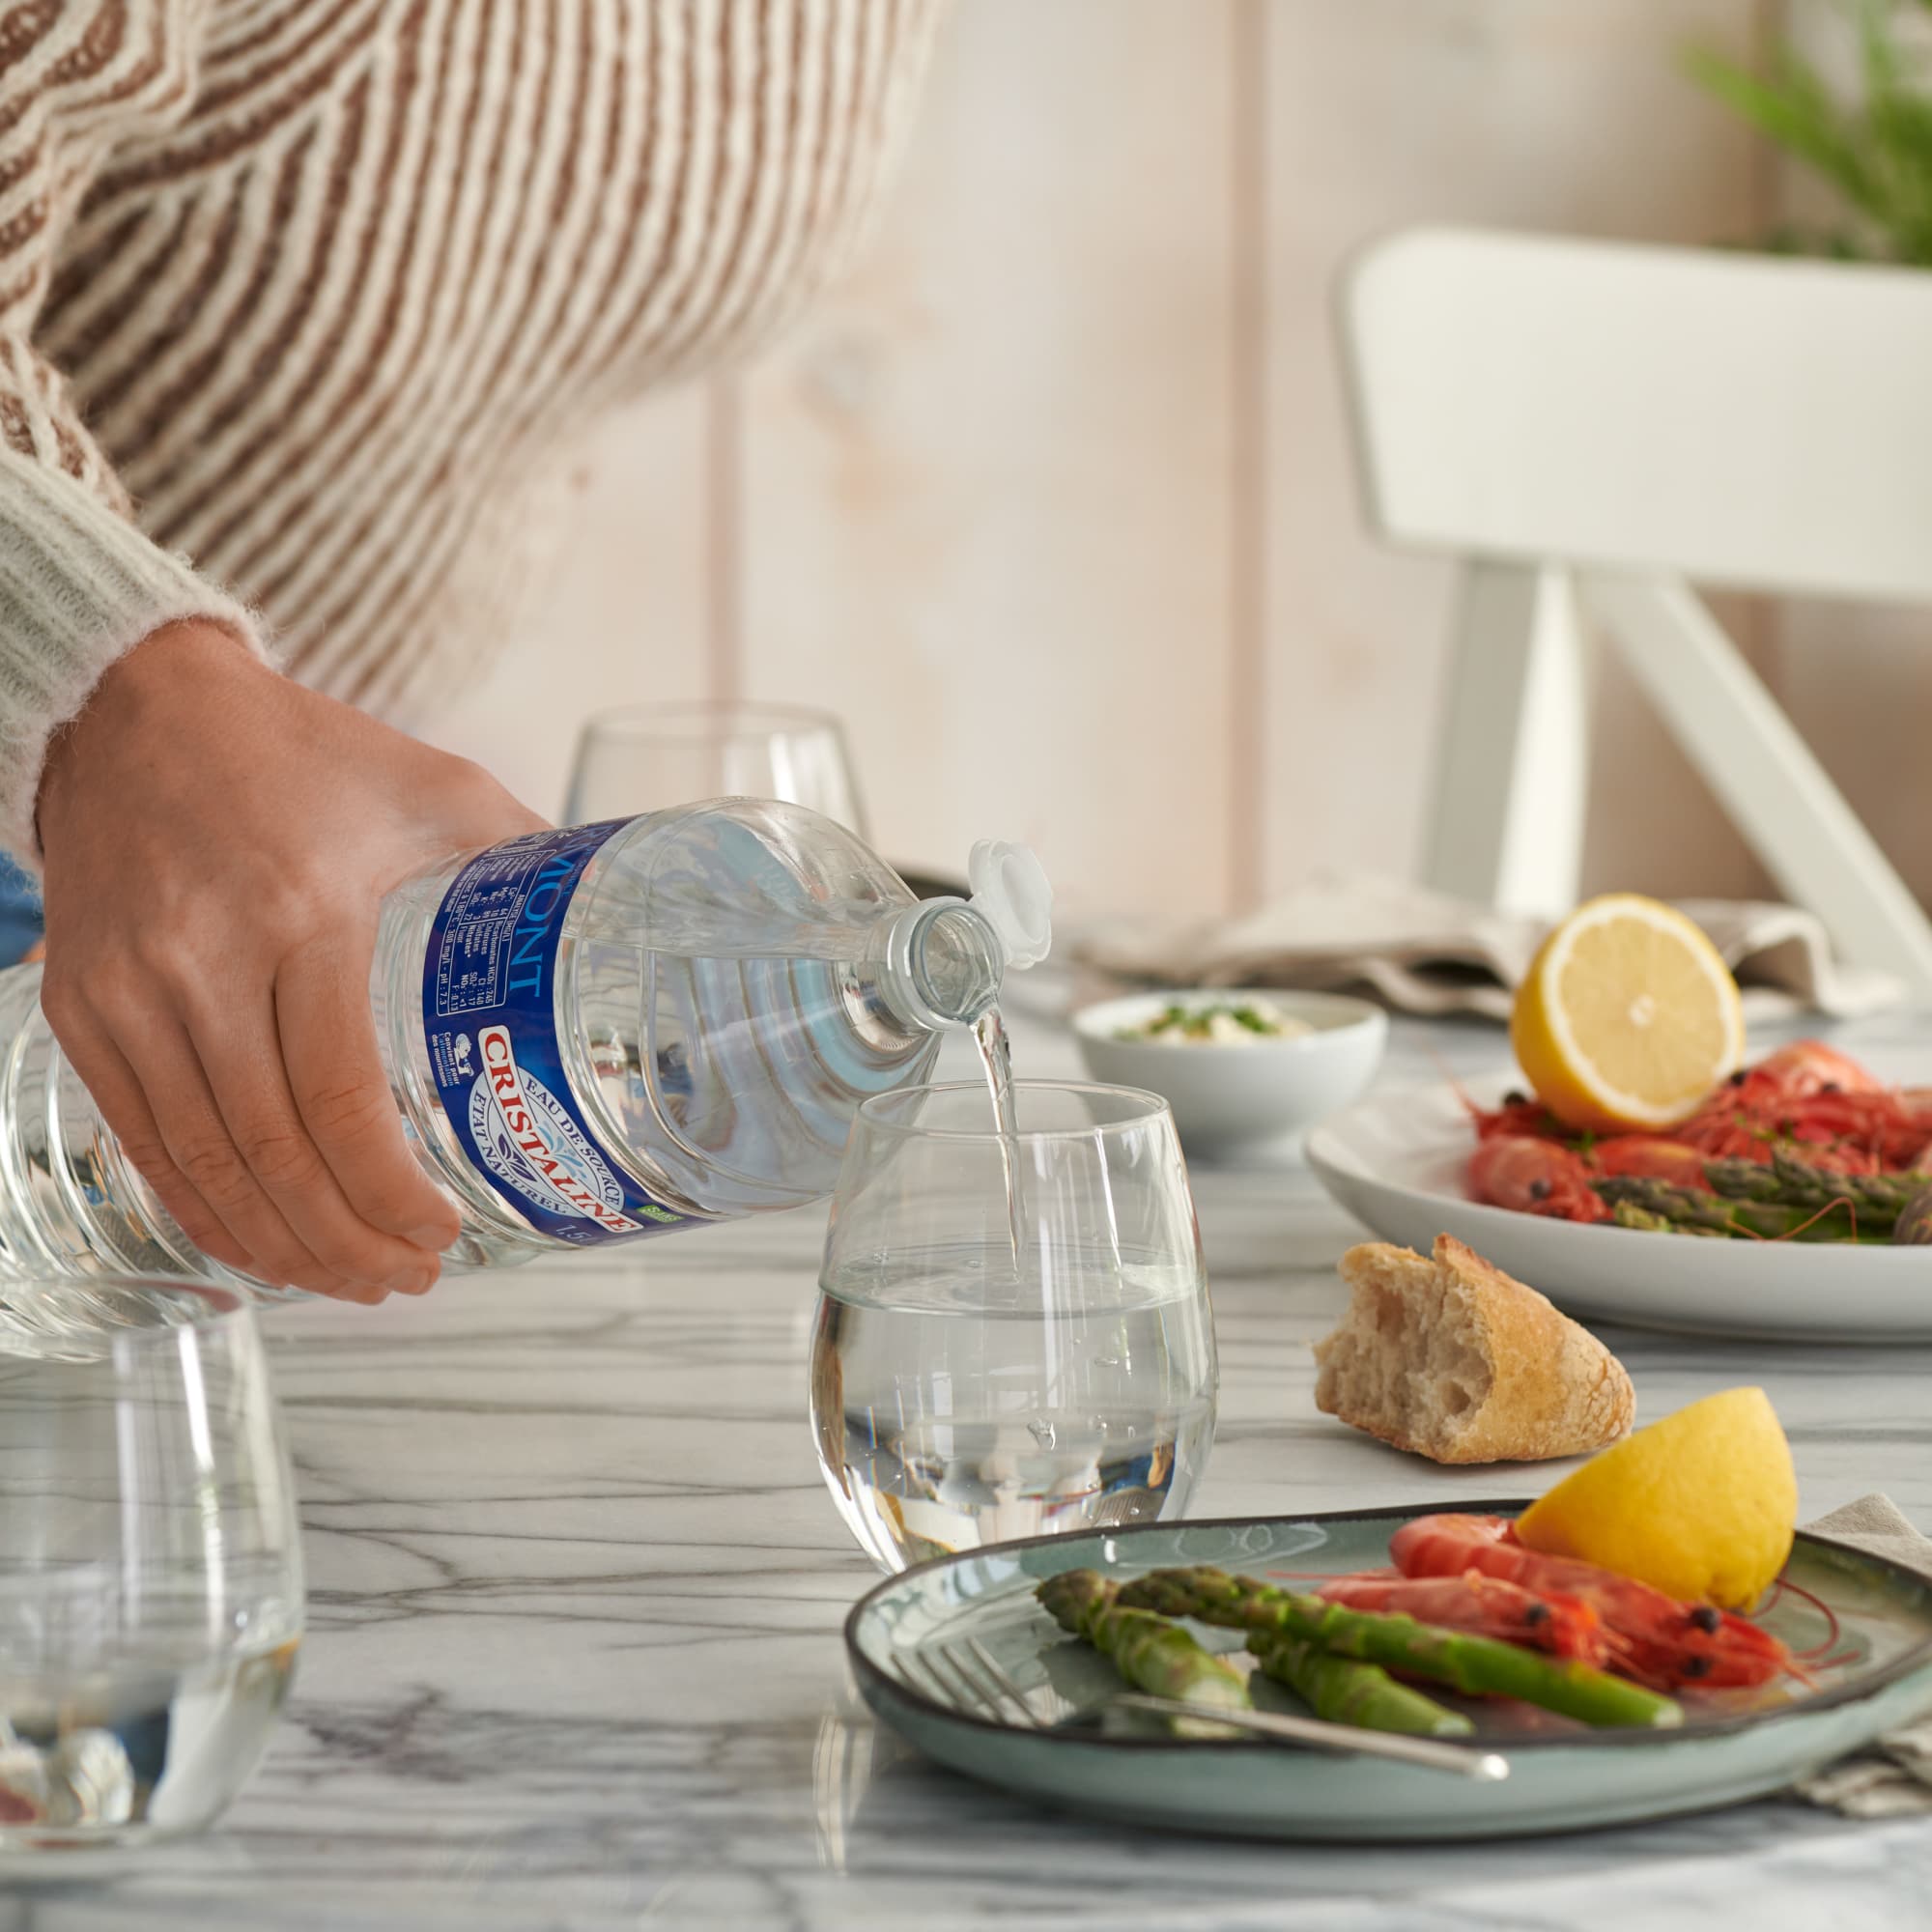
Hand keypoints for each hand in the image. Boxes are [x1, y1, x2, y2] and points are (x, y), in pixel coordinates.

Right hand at [37, 621, 546, 1300]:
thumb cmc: (307, 752)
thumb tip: (618, 933)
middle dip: (345, 1242)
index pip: (341, 1100)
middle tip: (409, 1281)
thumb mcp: (437, 786)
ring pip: (201, 1164)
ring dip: (279, 1244)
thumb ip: (524, 861)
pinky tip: (257, 1244)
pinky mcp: (76, 1007)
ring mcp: (126, 991)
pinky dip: (200, 1209)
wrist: (141, 706)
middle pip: (272, 1154)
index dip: (391, 1192)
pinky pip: (141, 1139)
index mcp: (302, 914)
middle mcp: (201, 962)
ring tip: (349, 1282)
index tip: (444, 1234)